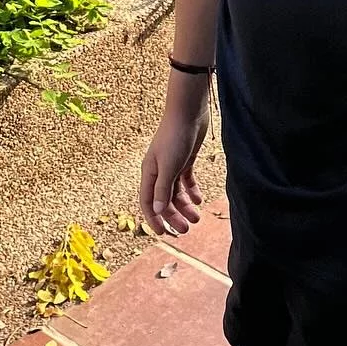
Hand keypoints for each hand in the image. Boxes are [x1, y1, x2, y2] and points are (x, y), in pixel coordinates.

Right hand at [139, 97, 209, 236]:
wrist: (188, 111)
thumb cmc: (175, 137)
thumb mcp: (169, 166)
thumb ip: (162, 189)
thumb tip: (155, 211)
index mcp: (149, 173)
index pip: (147, 202)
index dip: (153, 219)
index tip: (163, 234)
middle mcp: (159, 171)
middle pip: (163, 200)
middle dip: (173, 216)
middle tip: (187, 229)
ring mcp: (172, 165)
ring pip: (176, 192)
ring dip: (185, 206)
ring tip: (197, 217)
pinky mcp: (185, 159)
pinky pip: (186, 181)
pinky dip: (192, 191)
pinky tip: (199, 200)